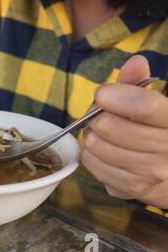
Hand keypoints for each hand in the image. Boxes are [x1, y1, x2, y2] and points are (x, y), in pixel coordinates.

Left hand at [81, 55, 167, 208]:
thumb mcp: (158, 107)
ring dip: (92, 136)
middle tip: (101, 116)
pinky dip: (90, 154)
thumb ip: (141, 84)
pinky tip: (104, 152)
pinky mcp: (131, 189)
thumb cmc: (160, 133)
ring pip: (95, 145)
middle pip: (109, 126)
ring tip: (104, 134)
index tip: (103, 94)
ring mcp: (150, 174)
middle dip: (97, 116)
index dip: (116, 96)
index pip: (145, 106)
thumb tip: (135, 62)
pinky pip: (91, 164)